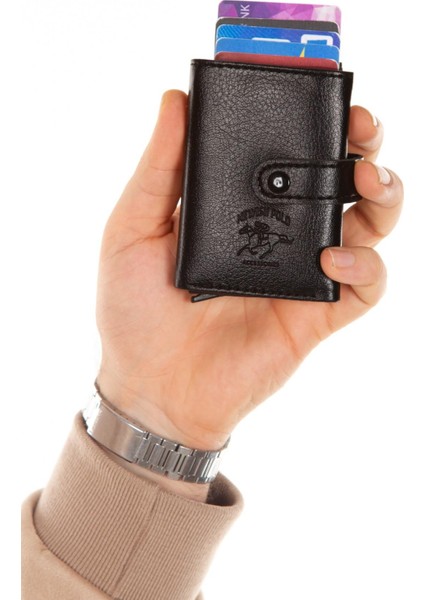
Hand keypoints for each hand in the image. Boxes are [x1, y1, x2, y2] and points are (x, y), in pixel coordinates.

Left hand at [96, 92, 402, 455]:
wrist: (153, 388)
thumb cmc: (135, 312)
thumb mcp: (133, 230)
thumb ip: (159, 170)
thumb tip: (175, 101)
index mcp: (240, 208)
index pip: (289, 154)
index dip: (314, 121)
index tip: (318, 93)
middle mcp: (280, 235)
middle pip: (341, 181)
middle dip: (363, 148)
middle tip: (360, 128)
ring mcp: (303, 274)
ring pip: (370, 226)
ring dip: (383, 196)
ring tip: (366, 180)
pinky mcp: (317, 315)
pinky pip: (366, 287)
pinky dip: (366, 267)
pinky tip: (333, 259)